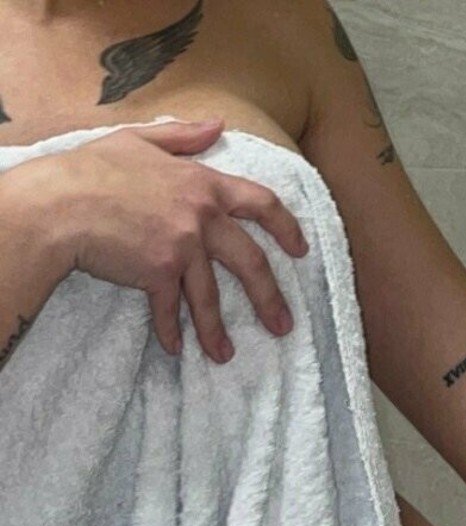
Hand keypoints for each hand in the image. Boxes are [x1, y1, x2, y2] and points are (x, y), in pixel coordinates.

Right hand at [20, 117, 308, 363]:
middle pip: (251, 262)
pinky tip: (174, 349)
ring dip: (217, 332)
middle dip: (270, 298)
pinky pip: (171, 310)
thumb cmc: (93, 168)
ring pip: (211, 298)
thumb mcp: (140, 139)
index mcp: (204, 185)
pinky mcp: (159, 274)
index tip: (301, 250)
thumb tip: (218, 125)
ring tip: (225, 355)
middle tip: (283, 326)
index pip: (261, 203)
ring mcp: (183, 247)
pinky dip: (171, 331)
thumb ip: (183, 136)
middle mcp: (202, 218)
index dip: (286, 227)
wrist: (59, 203)